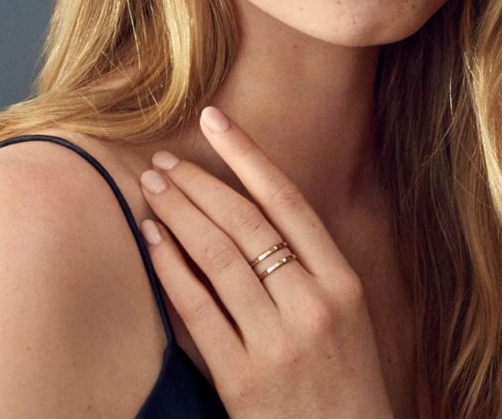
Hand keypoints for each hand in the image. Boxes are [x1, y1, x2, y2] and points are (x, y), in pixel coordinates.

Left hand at [138, 106, 393, 417]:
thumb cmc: (348, 379)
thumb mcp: (348, 316)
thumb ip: (310, 268)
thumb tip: (251, 216)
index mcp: (343, 283)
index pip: (289, 202)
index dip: (248, 156)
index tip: (217, 121)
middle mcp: (313, 304)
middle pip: (247, 224)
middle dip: (201, 184)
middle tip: (165, 160)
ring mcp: (278, 342)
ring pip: (218, 259)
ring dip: (180, 216)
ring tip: (153, 188)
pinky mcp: (243, 380)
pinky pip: (198, 311)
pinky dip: (172, 270)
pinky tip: (154, 240)